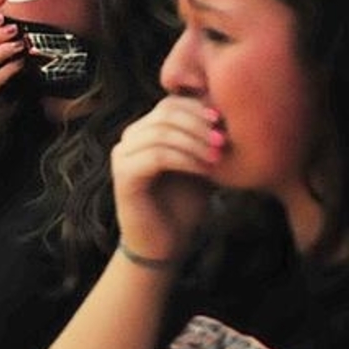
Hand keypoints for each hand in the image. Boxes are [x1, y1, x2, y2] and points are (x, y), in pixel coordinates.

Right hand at [110, 96, 221, 264]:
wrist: (165, 244)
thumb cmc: (183, 204)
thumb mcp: (200, 163)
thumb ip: (205, 138)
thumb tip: (227, 109)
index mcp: (145, 131)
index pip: (170, 104)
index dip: (198, 109)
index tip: (224, 122)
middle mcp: (129, 139)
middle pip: (164, 113)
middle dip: (198, 124)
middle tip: (224, 140)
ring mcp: (122, 156)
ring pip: (161, 133)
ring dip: (194, 142)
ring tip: (217, 156)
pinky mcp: (123, 176)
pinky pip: (157, 156)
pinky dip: (185, 159)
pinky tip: (205, 170)